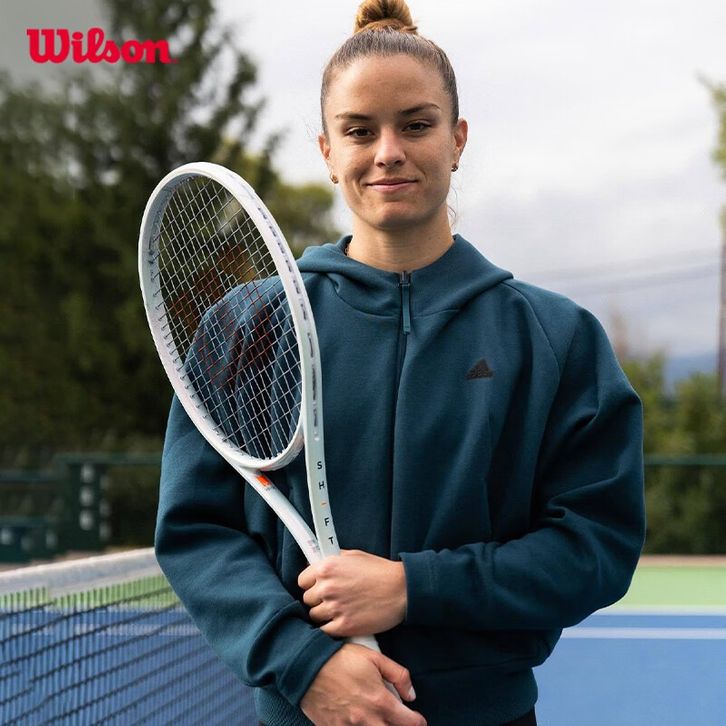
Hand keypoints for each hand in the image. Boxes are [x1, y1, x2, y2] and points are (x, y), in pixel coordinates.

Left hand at [298, 549, 406, 636]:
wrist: (401, 589)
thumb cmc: (380, 571)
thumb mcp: (353, 556)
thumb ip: (332, 560)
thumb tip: (316, 564)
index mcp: (326, 568)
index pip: (302, 581)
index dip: (310, 584)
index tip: (317, 587)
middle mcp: (327, 587)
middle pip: (307, 599)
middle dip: (317, 599)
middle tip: (331, 599)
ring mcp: (334, 608)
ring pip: (314, 616)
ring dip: (324, 614)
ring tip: (339, 610)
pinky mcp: (344, 626)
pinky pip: (325, 631)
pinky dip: (331, 627)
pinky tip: (341, 621)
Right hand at [300, 644, 425, 725]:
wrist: (307, 665)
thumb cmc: (342, 658)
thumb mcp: (374, 657)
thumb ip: (398, 675)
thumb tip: (411, 695)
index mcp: (380, 702)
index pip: (409, 723)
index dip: (418, 722)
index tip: (418, 720)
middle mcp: (366, 720)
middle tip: (398, 722)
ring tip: (378, 721)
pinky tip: (358, 722)